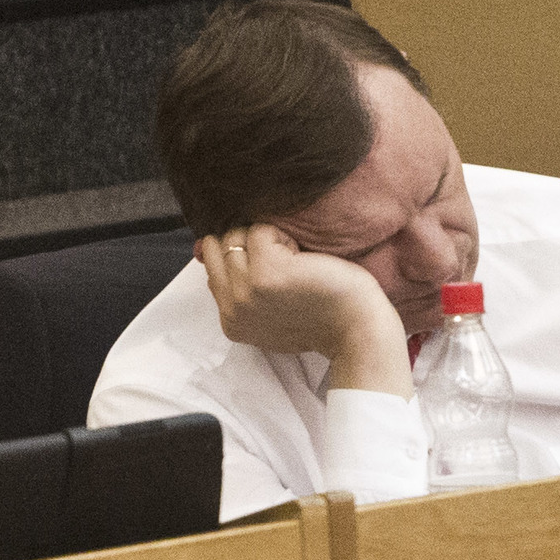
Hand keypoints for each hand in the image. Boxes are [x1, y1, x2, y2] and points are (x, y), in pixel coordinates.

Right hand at [198, 224, 412, 397]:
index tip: (273, 265)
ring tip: (295, 260)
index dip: (242, 253)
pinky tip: (303, 258)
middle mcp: (232, 308)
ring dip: (267, 238)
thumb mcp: (269, 309)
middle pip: (217, 247)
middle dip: (246, 242)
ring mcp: (245, 292)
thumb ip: (238, 285)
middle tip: (284, 260)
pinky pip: (260, 230)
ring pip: (235, 236)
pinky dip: (283, 234)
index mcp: (230, 321)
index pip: (213, 266)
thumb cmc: (323, 314)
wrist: (357, 329)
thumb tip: (201, 246)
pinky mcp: (265, 274)